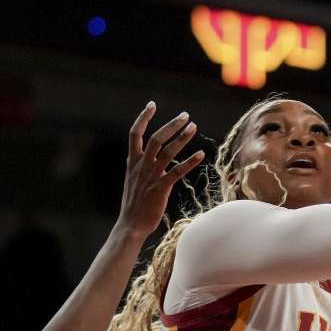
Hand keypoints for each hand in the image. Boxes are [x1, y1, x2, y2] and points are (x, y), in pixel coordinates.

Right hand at [118, 102, 204, 238]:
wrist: (130, 226)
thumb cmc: (134, 205)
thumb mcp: (132, 181)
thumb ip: (139, 167)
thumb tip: (143, 158)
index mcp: (133, 162)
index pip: (134, 134)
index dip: (143, 118)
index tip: (151, 104)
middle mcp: (141, 166)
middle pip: (156, 138)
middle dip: (171, 125)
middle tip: (185, 115)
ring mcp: (150, 177)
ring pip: (167, 151)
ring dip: (182, 138)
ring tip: (194, 127)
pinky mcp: (160, 189)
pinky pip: (177, 171)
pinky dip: (190, 162)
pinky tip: (201, 154)